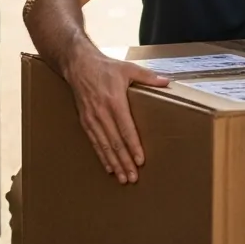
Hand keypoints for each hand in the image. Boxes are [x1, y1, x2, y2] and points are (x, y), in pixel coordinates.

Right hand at [62, 51, 169, 183]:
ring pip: (104, 145)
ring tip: (123, 178)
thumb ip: (147, 77)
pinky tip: (109, 168)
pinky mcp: (85, 121)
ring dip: (114, 163)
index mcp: (114, 101)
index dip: (133, 146)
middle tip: (133, 178)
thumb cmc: (105, 67)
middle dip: (124, 162)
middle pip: (115, 142)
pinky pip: (94, 142)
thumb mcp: (127, 68)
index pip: (126, 128)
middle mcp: (102, 112)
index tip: (140, 160)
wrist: (78, 65)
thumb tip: (166, 81)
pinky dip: (102, 156)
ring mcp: (92, 118)